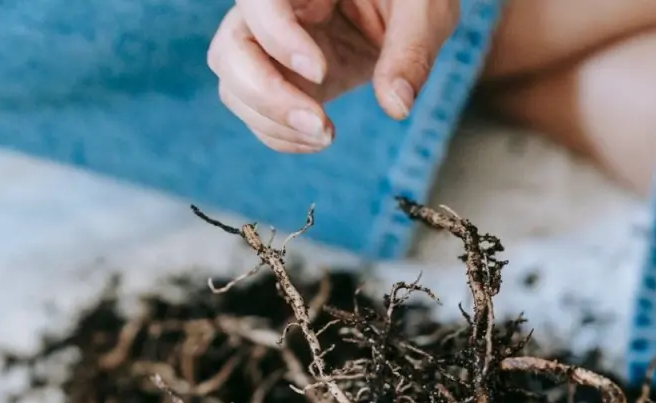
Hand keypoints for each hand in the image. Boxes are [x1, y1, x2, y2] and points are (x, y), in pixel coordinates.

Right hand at [207, 0, 459, 151]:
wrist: (404, 7)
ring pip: (234, 86)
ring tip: (325, 134)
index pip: (260, 1)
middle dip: (266, 95)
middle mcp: (274, 11)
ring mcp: (272, 48)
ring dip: (272, 122)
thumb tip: (397, 106)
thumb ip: (412, 50)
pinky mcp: (282, 79)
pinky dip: (281, 135)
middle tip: (318, 122)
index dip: (278, 38)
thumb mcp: (424, 8)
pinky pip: (257, 112)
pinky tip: (320, 137)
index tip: (321, 73)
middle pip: (231, 50)